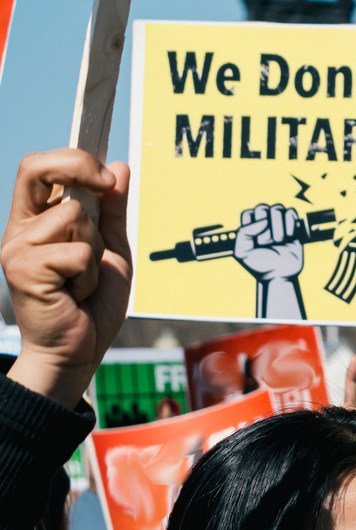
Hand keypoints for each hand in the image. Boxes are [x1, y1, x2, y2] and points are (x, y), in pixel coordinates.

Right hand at [1, 149, 131, 405]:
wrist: (78, 350)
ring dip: (96, 249)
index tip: (106, 173)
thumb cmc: (91, 302)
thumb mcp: (112, 248)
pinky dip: (91, 274)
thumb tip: (118, 166)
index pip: (38, 167)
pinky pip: (79, 252)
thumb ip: (113, 210)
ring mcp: (18, 248)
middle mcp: (21, 229)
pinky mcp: (24, 270)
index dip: (72, 157)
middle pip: (39, 169)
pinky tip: (77, 292)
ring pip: (75, 216)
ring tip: (84, 277)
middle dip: (80, 169)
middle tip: (105, 186)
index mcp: (37, 220)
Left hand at [234, 204, 302, 281]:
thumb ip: (244, 233)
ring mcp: (278, 222)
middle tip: (267, 243)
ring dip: (278, 227)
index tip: (254, 242)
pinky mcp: (293, 225)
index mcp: (249, 226)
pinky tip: (290, 236)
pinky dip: (290, 223)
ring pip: (277, 208)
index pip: (248, 213)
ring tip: (279, 241)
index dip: (252, 227)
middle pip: (262, 208)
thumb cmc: (258, 265)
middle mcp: (263, 221)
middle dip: (265, 228)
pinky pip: (291, 212)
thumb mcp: (242, 252)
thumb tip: (264, 221)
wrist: (278, 275)